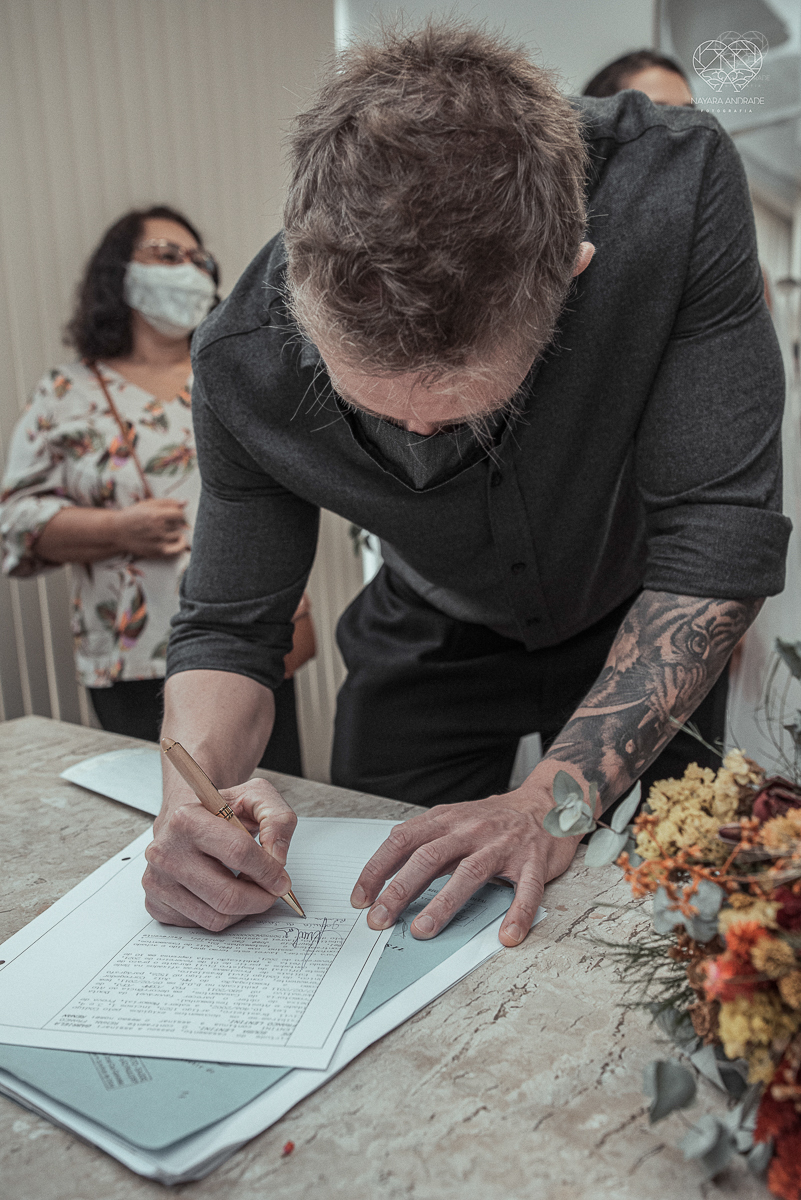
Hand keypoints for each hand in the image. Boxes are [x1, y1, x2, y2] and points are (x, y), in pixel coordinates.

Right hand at [111, 498, 188, 557]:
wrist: (117, 531)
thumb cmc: (133, 515)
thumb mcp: (148, 504)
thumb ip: (168, 502)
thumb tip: (185, 502)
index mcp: (156, 515)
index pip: (180, 514)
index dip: (177, 513)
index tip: (173, 514)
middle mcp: (158, 529)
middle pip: (179, 525)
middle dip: (174, 522)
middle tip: (163, 522)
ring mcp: (158, 541)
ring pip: (178, 536)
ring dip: (174, 532)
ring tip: (164, 530)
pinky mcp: (156, 551)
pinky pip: (176, 550)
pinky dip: (180, 546)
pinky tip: (178, 541)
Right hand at [143, 778, 297, 929]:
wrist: (184, 820)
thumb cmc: (219, 810)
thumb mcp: (255, 797)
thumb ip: (277, 819)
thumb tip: (278, 857)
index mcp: (187, 819)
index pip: (237, 852)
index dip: (268, 870)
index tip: (282, 880)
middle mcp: (165, 851)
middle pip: (226, 895)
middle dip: (260, 899)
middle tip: (272, 892)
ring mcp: (157, 880)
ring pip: (216, 917)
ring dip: (244, 910)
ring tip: (250, 890)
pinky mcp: (156, 903)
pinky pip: (201, 925)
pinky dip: (223, 916)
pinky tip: (225, 894)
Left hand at [350, 770, 591, 946]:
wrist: (547, 803)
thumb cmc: (494, 819)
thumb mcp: (454, 820)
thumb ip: (426, 843)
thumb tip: (387, 877)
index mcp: (447, 819)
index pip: (402, 841)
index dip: (378, 869)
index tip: (361, 897)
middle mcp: (471, 830)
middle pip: (428, 858)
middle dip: (399, 891)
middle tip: (379, 920)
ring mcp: (503, 845)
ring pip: (469, 874)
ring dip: (443, 904)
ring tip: (424, 930)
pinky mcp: (533, 862)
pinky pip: (525, 890)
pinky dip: (517, 914)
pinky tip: (507, 935)